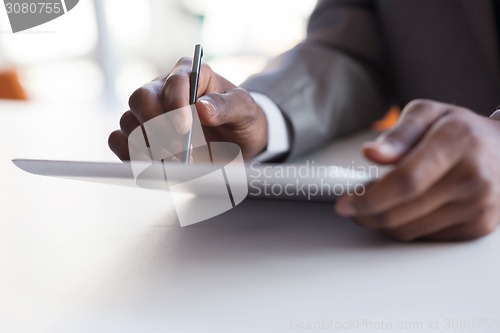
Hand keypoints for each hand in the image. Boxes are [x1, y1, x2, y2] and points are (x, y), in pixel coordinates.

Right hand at [108, 57, 267, 160]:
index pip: (175, 80)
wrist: (235, 143)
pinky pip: (119, 140)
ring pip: (129, 121)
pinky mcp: (139, 135)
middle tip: (181, 150)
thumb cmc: (239, 119)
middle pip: (142, 99)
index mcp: (190, 74)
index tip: (185, 127)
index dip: (176, 103)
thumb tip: (203, 108)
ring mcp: (148, 113)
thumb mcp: (246, 109)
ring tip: (173, 163)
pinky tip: (153, 165)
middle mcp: (163, 90)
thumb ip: (229, 106)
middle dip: (158, 127)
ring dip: (148, 146)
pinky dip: (130, 154)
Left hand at [335, 99, 499, 240]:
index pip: (405, 181)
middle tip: (351, 205)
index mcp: (457, 143)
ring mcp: (479, 207)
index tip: (344, 203)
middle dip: (367, 213)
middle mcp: (473, 178)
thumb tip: (371, 153)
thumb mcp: (428, 114)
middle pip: (403, 212)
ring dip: (382, 223)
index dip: (369, 197)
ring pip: (410, 230)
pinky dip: (404, 228)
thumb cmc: (461, 130)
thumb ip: (398, 133)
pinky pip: (425, 238)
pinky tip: (401, 210)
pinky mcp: (477, 227)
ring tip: (374, 204)